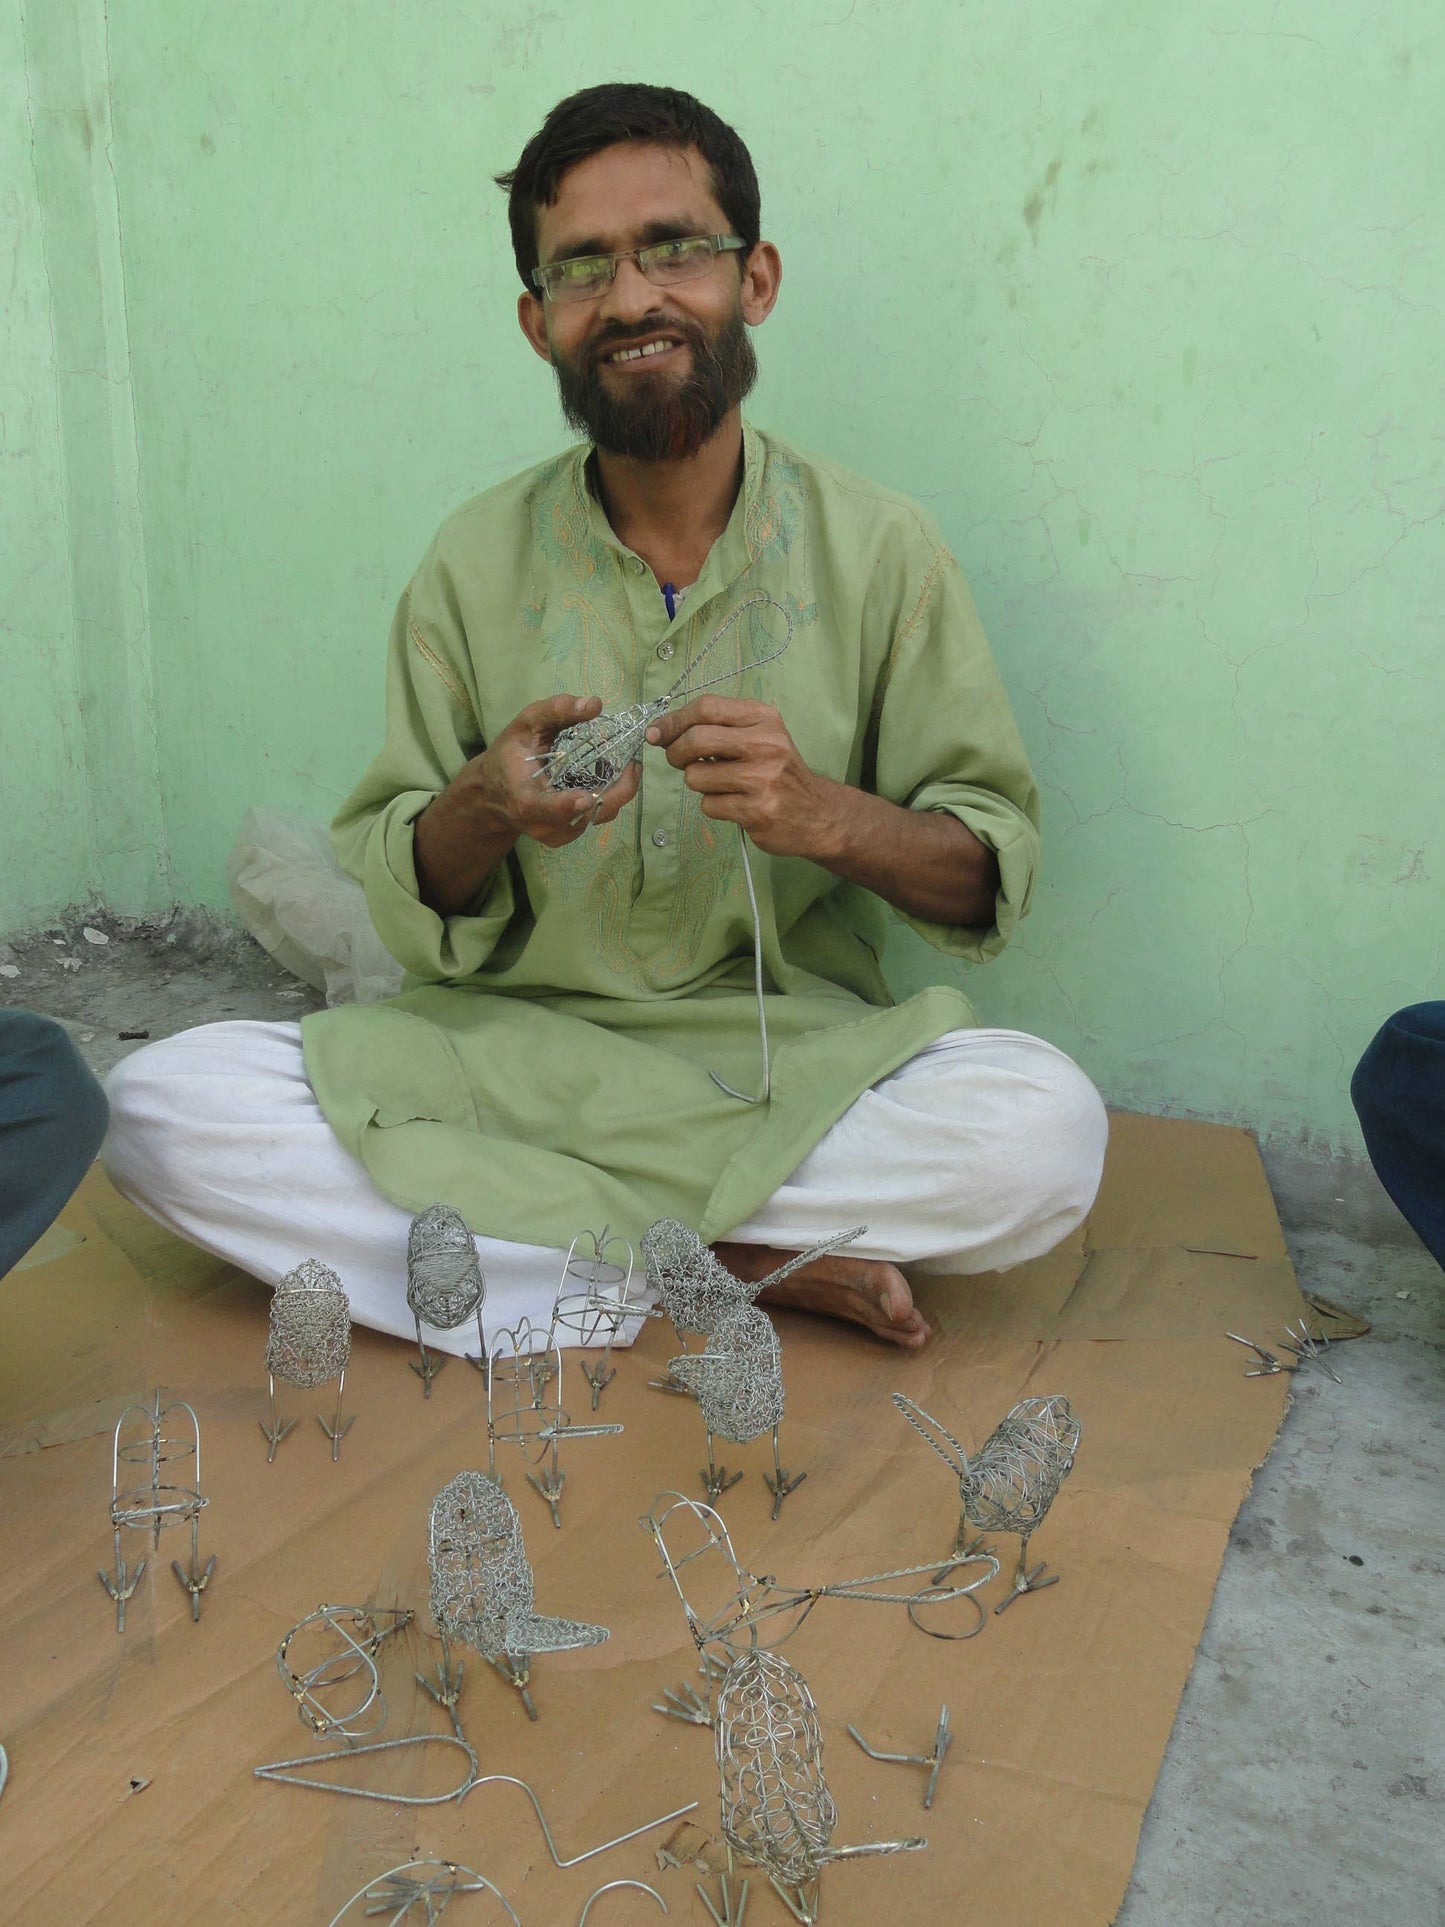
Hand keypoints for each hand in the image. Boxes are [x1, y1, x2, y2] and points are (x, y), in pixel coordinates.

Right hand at [414, 694, 639, 914]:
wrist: (494, 792)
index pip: (546, 808)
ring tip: (626, 767)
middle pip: (587, 815)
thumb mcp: (525, 725)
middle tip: (634, 765)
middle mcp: (542, 825)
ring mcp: (556, 834)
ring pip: (598, 817)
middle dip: (618, 791)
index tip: (586, 798)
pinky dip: (609, 798)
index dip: (567, 805)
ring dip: (617, 792)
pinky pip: (597, 818)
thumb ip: (556, 711)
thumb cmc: (509, 754)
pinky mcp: (567, 836)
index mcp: (524, 800)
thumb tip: (594, 704)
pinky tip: (610, 779)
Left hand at [646, 696, 843, 859]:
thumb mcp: (761, 737)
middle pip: (696, 739)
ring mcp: (762, 779)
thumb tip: (662, 731)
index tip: (658, 732)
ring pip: (696, 776)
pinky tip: (734, 804)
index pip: (707, 708)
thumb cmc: (779, 773)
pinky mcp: (757, 811)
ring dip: (698, 783)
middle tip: (678, 760)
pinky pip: (709, 805)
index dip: (674, 720)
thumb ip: (719, 728)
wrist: (817, 814)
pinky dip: (713, 806)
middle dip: (676, 752)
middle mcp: (766, 744)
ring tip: (720, 785)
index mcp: (765, 719)